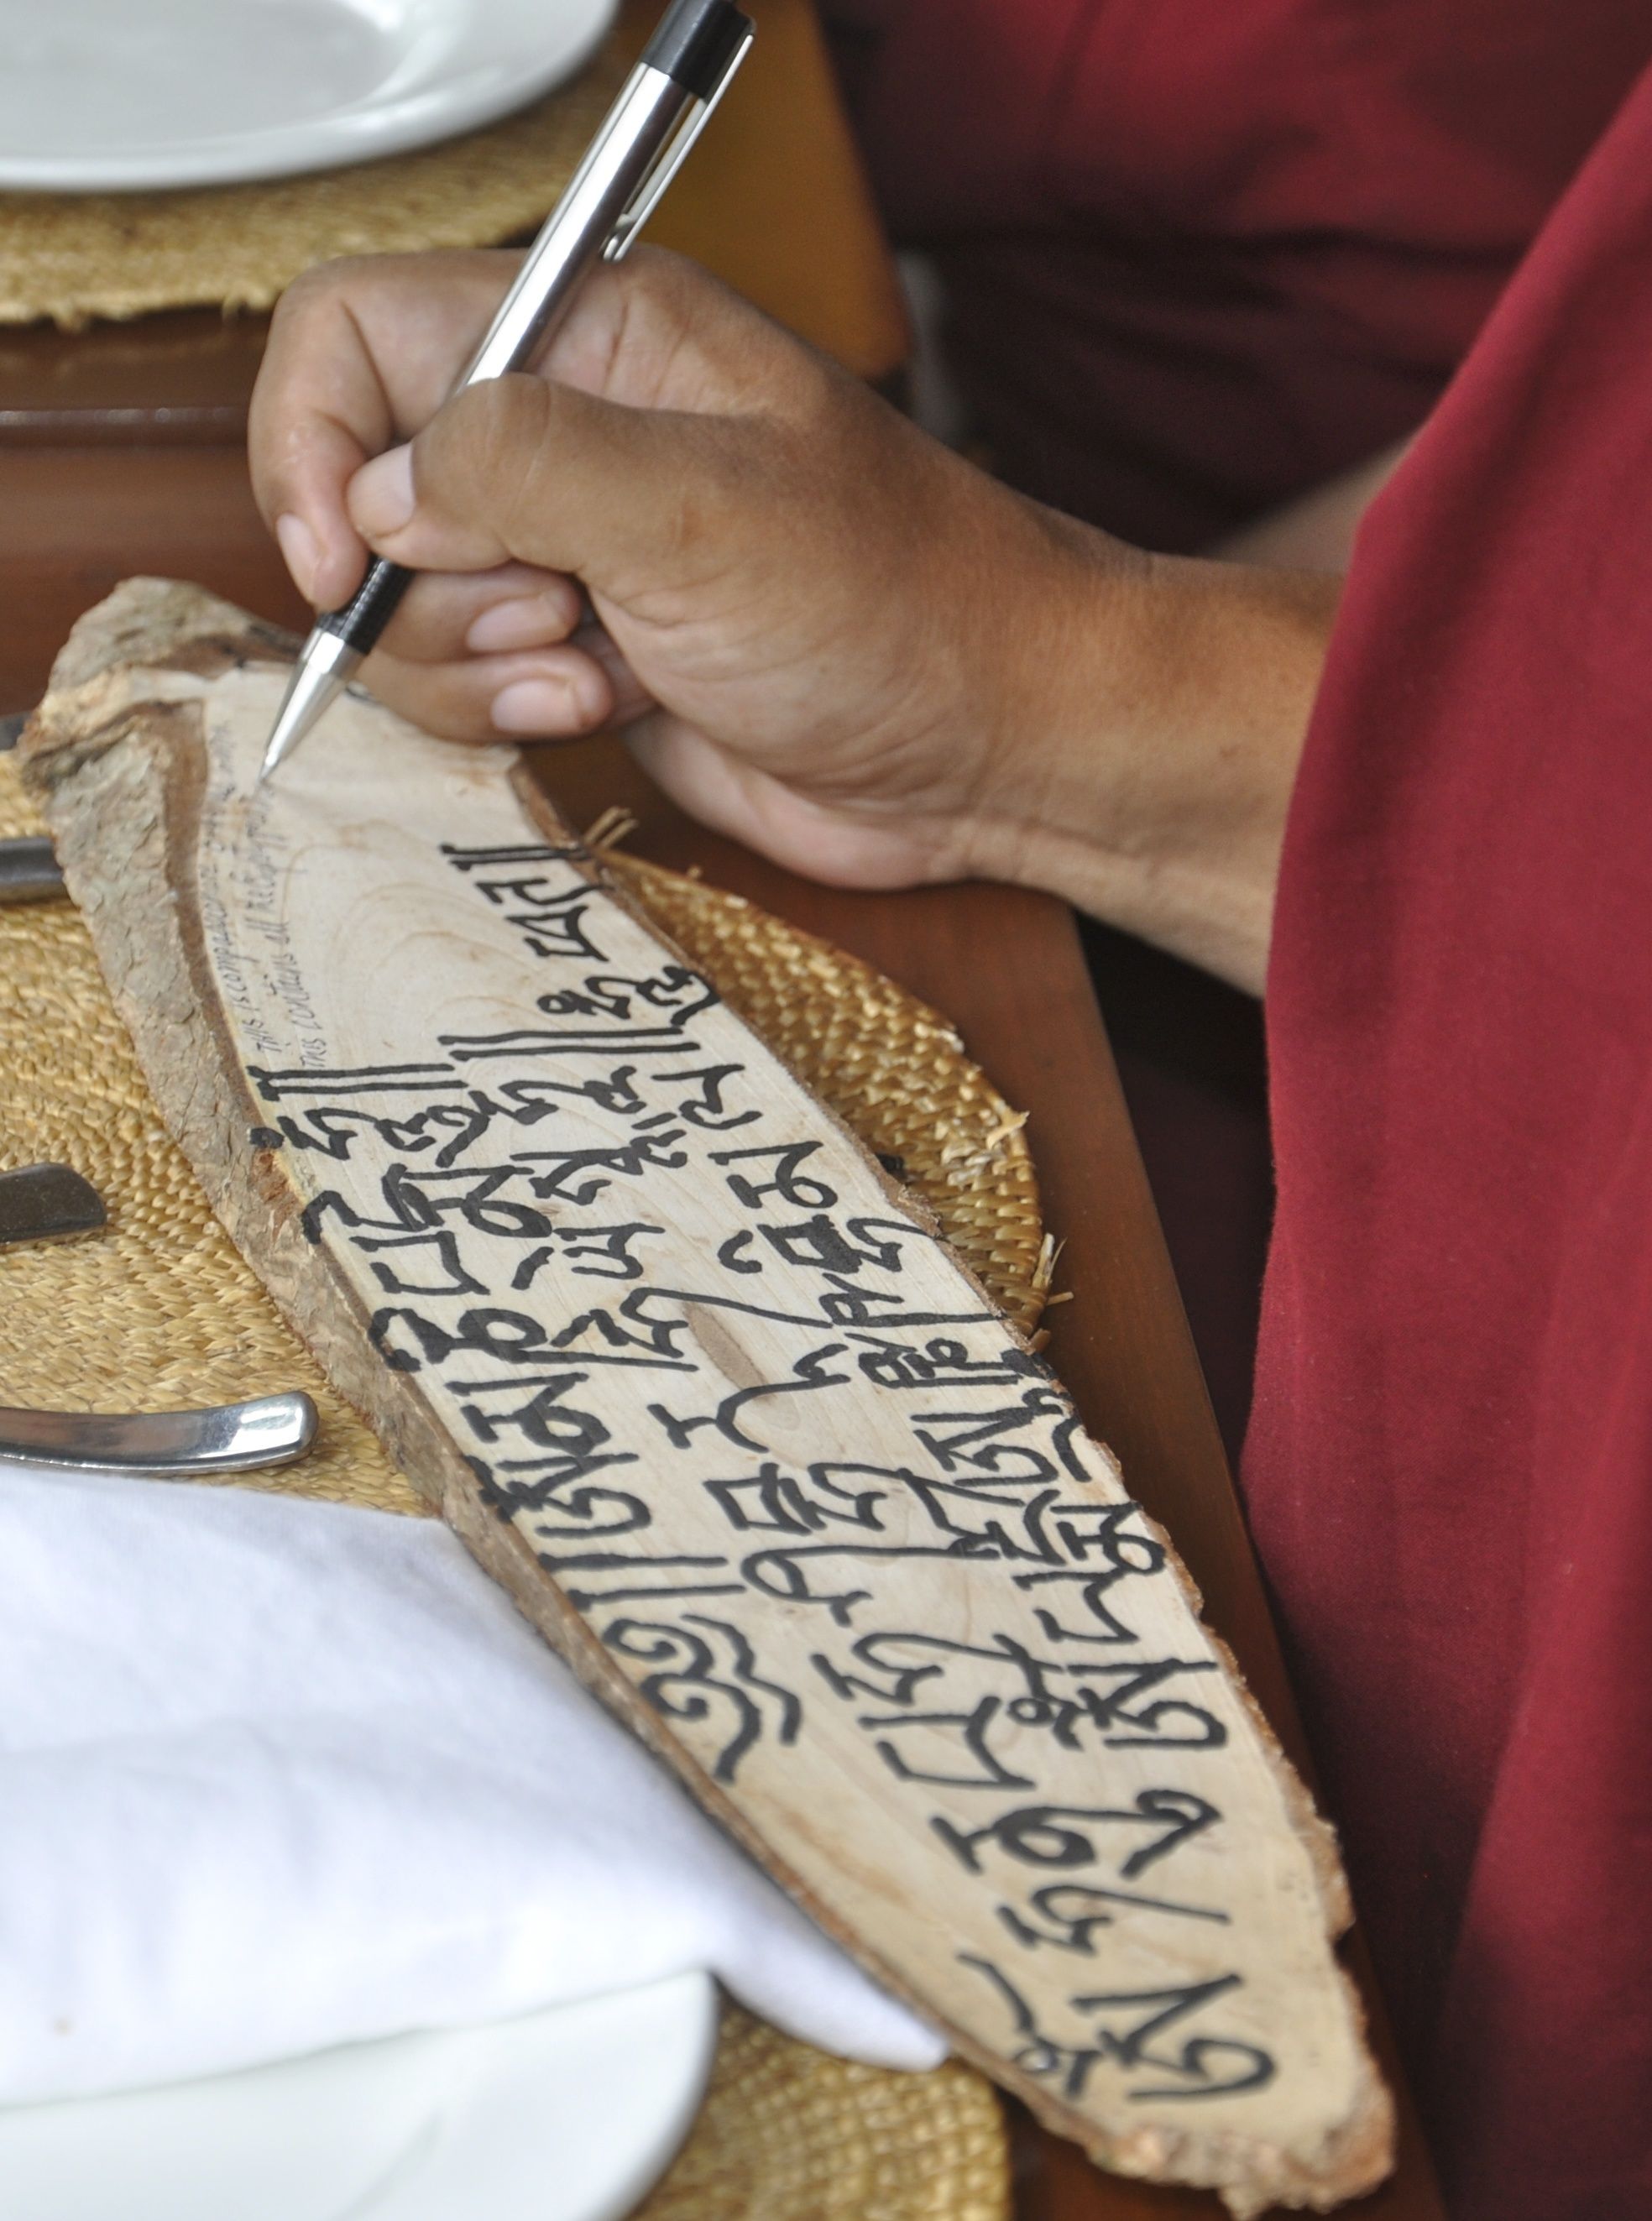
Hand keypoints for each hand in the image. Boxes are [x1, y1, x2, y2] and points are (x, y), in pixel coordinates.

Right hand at [250, 246, 1336, 987]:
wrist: (987, 744)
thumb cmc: (898, 604)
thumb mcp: (699, 509)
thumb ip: (515, 466)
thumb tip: (379, 492)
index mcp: (590, 334)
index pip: (357, 332)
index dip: (314, 439)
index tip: (344, 553)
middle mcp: (565, 430)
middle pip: (362, 485)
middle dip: (428, 582)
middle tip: (556, 607)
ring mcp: (569, 548)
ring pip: (402, 603)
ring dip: (472, 661)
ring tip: (596, 663)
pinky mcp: (581, 651)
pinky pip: (460, 684)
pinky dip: (503, 712)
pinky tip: (605, 703)